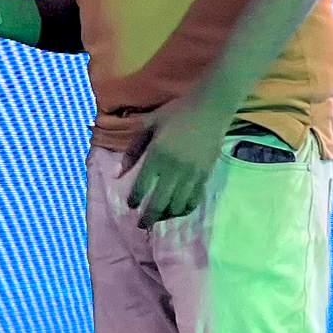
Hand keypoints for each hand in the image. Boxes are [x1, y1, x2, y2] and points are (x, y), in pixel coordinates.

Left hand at [122, 94, 231, 227]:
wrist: (211, 107)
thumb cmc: (177, 112)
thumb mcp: (149, 123)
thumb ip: (133, 148)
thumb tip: (120, 172)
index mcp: (157, 154)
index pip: (141, 186)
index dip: (134, 199)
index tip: (131, 205)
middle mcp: (173, 168)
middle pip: (159, 202)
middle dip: (148, 217)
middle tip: (142, 225)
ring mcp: (191, 173)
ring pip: (177, 205)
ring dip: (166, 216)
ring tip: (159, 219)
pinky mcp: (205, 175)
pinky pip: (194, 199)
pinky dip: (185, 209)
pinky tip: (178, 211)